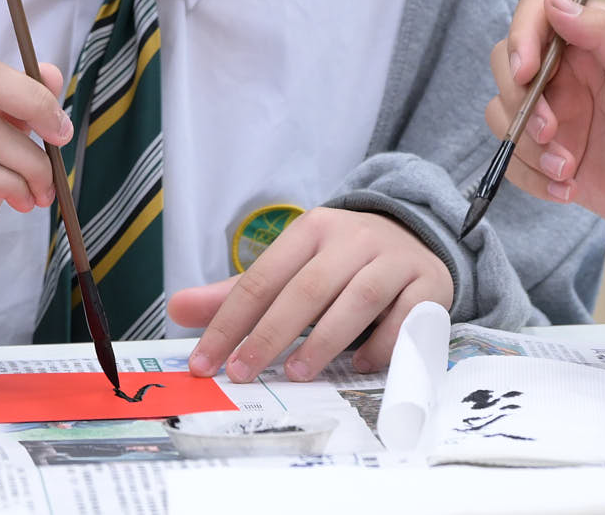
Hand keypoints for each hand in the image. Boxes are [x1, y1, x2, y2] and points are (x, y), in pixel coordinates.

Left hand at [168, 208, 452, 381]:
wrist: (415, 235)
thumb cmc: (340, 262)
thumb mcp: (290, 267)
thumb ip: (237, 293)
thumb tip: (176, 309)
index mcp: (310, 230)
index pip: (260, 278)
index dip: (229, 322)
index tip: (205, 362)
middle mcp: (351, 239)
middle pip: (305, 288)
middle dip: (270, 333)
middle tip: (243, 373)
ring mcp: (392, 260)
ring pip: (356, 298)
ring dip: (324, 339)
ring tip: (295, 373)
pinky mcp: (428, 284)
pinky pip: (405, 318)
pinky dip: (381, 345)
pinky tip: (358, 366)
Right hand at [485, 0, 604, 285]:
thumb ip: (604, 32)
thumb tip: (555, 1)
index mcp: (592, 42)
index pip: (535, 17)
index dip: (520, 38)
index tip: (527, 72)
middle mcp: (568, 75)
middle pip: (507, 65)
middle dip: (519, 101)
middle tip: (550, 131)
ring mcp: (559, 117)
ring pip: (503, 114)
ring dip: (526, 146)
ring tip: (566, 169)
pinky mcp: (554, 157)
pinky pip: (515, 161)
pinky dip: (531, 177)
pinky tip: (568, 188)